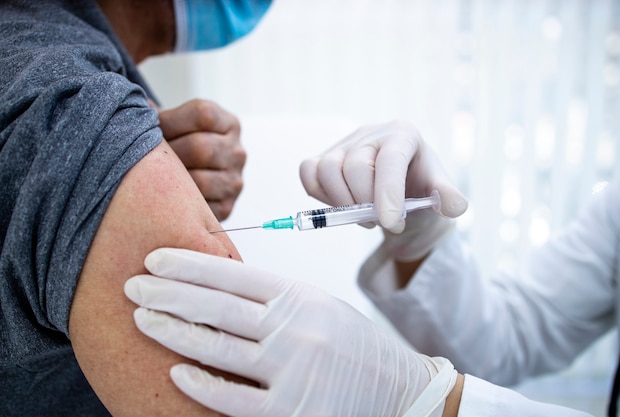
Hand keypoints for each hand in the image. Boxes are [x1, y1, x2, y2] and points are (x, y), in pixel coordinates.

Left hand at [125, 248, 457, 416]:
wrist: (401, 393)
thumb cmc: (354, 347)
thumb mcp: (318, 307)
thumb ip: (273, 299)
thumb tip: (215, 288)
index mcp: (301, 296)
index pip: (234, 273)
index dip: (190, 263)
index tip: (155, 257)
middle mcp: (295, 328)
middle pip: (217, 305)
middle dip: (169, 292)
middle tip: (133, 285)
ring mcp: (292, 371)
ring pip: (218, 347)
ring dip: (174, 331)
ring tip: (143, 319)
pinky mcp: (292, 411)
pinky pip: (234, 398)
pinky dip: (202, 384)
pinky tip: (177, 371)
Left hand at [157, 99, 244, 220]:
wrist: (202, 182)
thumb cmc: (182, 147)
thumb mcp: (180, 125)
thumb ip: (161, 116)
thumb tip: (134, 107)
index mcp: (229, 124)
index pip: (203, 114)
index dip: (170, 119)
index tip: (150, 128)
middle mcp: (237, 152)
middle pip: (200, 148)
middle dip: (168, 153)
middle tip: (147, 158)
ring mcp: (234, 181)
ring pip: (200, 181)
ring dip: (171, 181)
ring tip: (154, 178)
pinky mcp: (227, 206)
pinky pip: (199, 206)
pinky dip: (179, 202)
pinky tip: (167, 195)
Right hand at [300, 120, 467, 260]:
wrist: (400, 185)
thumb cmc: (418, 185)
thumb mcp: (438, 191)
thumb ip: (448, 197)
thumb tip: (455, 206)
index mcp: (403, 134)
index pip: (390, 159)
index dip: (388, 193)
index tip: (391, 223)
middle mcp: (370, 133)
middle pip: (355, 167)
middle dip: (366, 204)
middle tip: (383, 222)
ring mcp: (344, 143)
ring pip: (326, 169)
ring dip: (342, 203)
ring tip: (365, 218)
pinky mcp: (324, 156)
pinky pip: (308, 173)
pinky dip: (320, 195)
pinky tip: (343, 206)